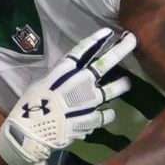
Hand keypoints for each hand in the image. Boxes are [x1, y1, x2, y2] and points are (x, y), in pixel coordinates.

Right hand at [0, 28, 135, 164]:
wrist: (32, 132)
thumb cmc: (31, 105)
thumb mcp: (43, 83)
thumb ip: (61, 77)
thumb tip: (73, 74)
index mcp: (63, 71)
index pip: (83, 51)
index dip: (97, 40)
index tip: (109, 32)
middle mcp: (79, 82)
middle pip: (104, 63)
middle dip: (120, 50)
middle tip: (133, 40)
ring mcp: (87, 101)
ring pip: (111, 90)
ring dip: (120, 85)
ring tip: (126, 82)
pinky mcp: (91, 119)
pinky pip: (104, 115)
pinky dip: (106, 115)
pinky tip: (108, 114)